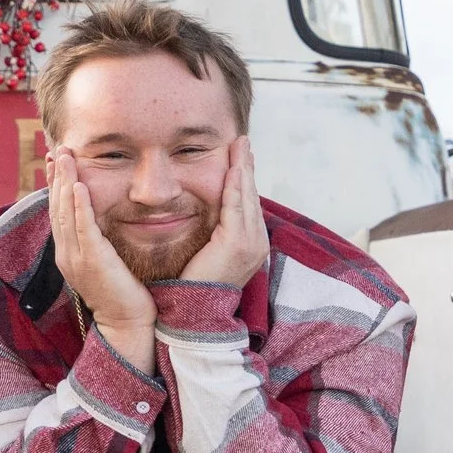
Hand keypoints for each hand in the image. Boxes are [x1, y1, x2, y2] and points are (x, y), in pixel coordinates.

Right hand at [48, 148, 156, 376]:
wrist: (128, 324)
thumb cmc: (124, 293)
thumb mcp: (107, 261)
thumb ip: (102, 239)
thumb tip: (106, 218)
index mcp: (69, 252)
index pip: (59, 211)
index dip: (56, 185)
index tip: (57, 161)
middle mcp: (66, 253)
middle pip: (57, 207)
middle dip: (57, 177)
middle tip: (58, 150)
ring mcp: (76, 258)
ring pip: (66, 213)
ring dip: (65, 183)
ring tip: (65, 158)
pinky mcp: (92, 262)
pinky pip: (83, 228)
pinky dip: (80, 206)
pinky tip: (80, 186)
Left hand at [179, 136, 268, 288]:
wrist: (194, 311)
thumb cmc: (196, 283)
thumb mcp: (210, 251)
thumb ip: (215, 230)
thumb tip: (207, 210)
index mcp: (253, 243)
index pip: (249, 204)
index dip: (246, 179)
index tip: (241, 157)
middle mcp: (257, 242)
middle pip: (252, 195)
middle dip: (247, 167)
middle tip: (242, 142)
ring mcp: (250, 243)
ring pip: (246, 197)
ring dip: (243, 168)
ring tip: (240, 146)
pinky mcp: (236, 243)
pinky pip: (235, 206)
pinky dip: (234, 185)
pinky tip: (232, 167)